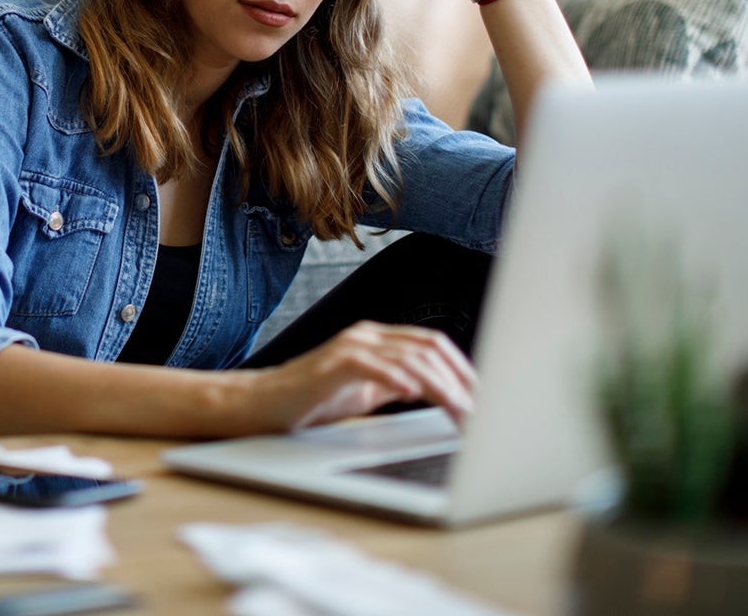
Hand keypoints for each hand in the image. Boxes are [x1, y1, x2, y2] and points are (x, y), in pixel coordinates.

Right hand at [243, 321, 477, 430]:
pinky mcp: (330, 364)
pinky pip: (369, 365)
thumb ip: (397, 385)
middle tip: (478, 411)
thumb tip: (437, 393)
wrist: (263, 404)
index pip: (432, 345)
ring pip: (406, 358)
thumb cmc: (311, 400)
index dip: (462, 369)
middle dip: (459, 380)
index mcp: (378, 341)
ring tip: (457, 411)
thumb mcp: (366, 393)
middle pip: (427, 348)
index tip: (483, 398)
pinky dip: (393, 378)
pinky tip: (410, 394)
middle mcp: (366, 336)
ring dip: (438, 387)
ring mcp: (348, 347)